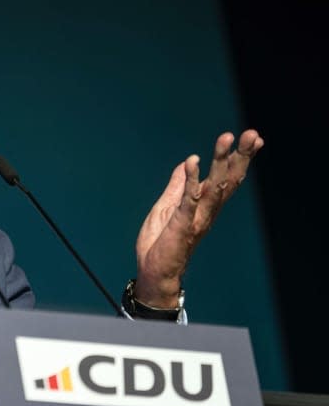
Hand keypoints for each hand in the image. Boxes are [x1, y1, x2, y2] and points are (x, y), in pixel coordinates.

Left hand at [133, 129, 263, 307]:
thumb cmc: (160, 243)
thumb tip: (184, 165)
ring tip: (226, 140)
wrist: (152, 272)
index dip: (239, 158)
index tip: (253, 138)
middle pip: (228, 179)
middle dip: (240, 155)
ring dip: (220, 162)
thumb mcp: (166, 208)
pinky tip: (193, 163)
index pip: (226, 177)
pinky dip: (191, 181)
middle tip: (251, 133)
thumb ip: (177, 188)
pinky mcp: (182, 226)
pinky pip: (188, 201)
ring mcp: (196, 218)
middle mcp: (207, 211)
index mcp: (204, 205)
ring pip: (214, 186)